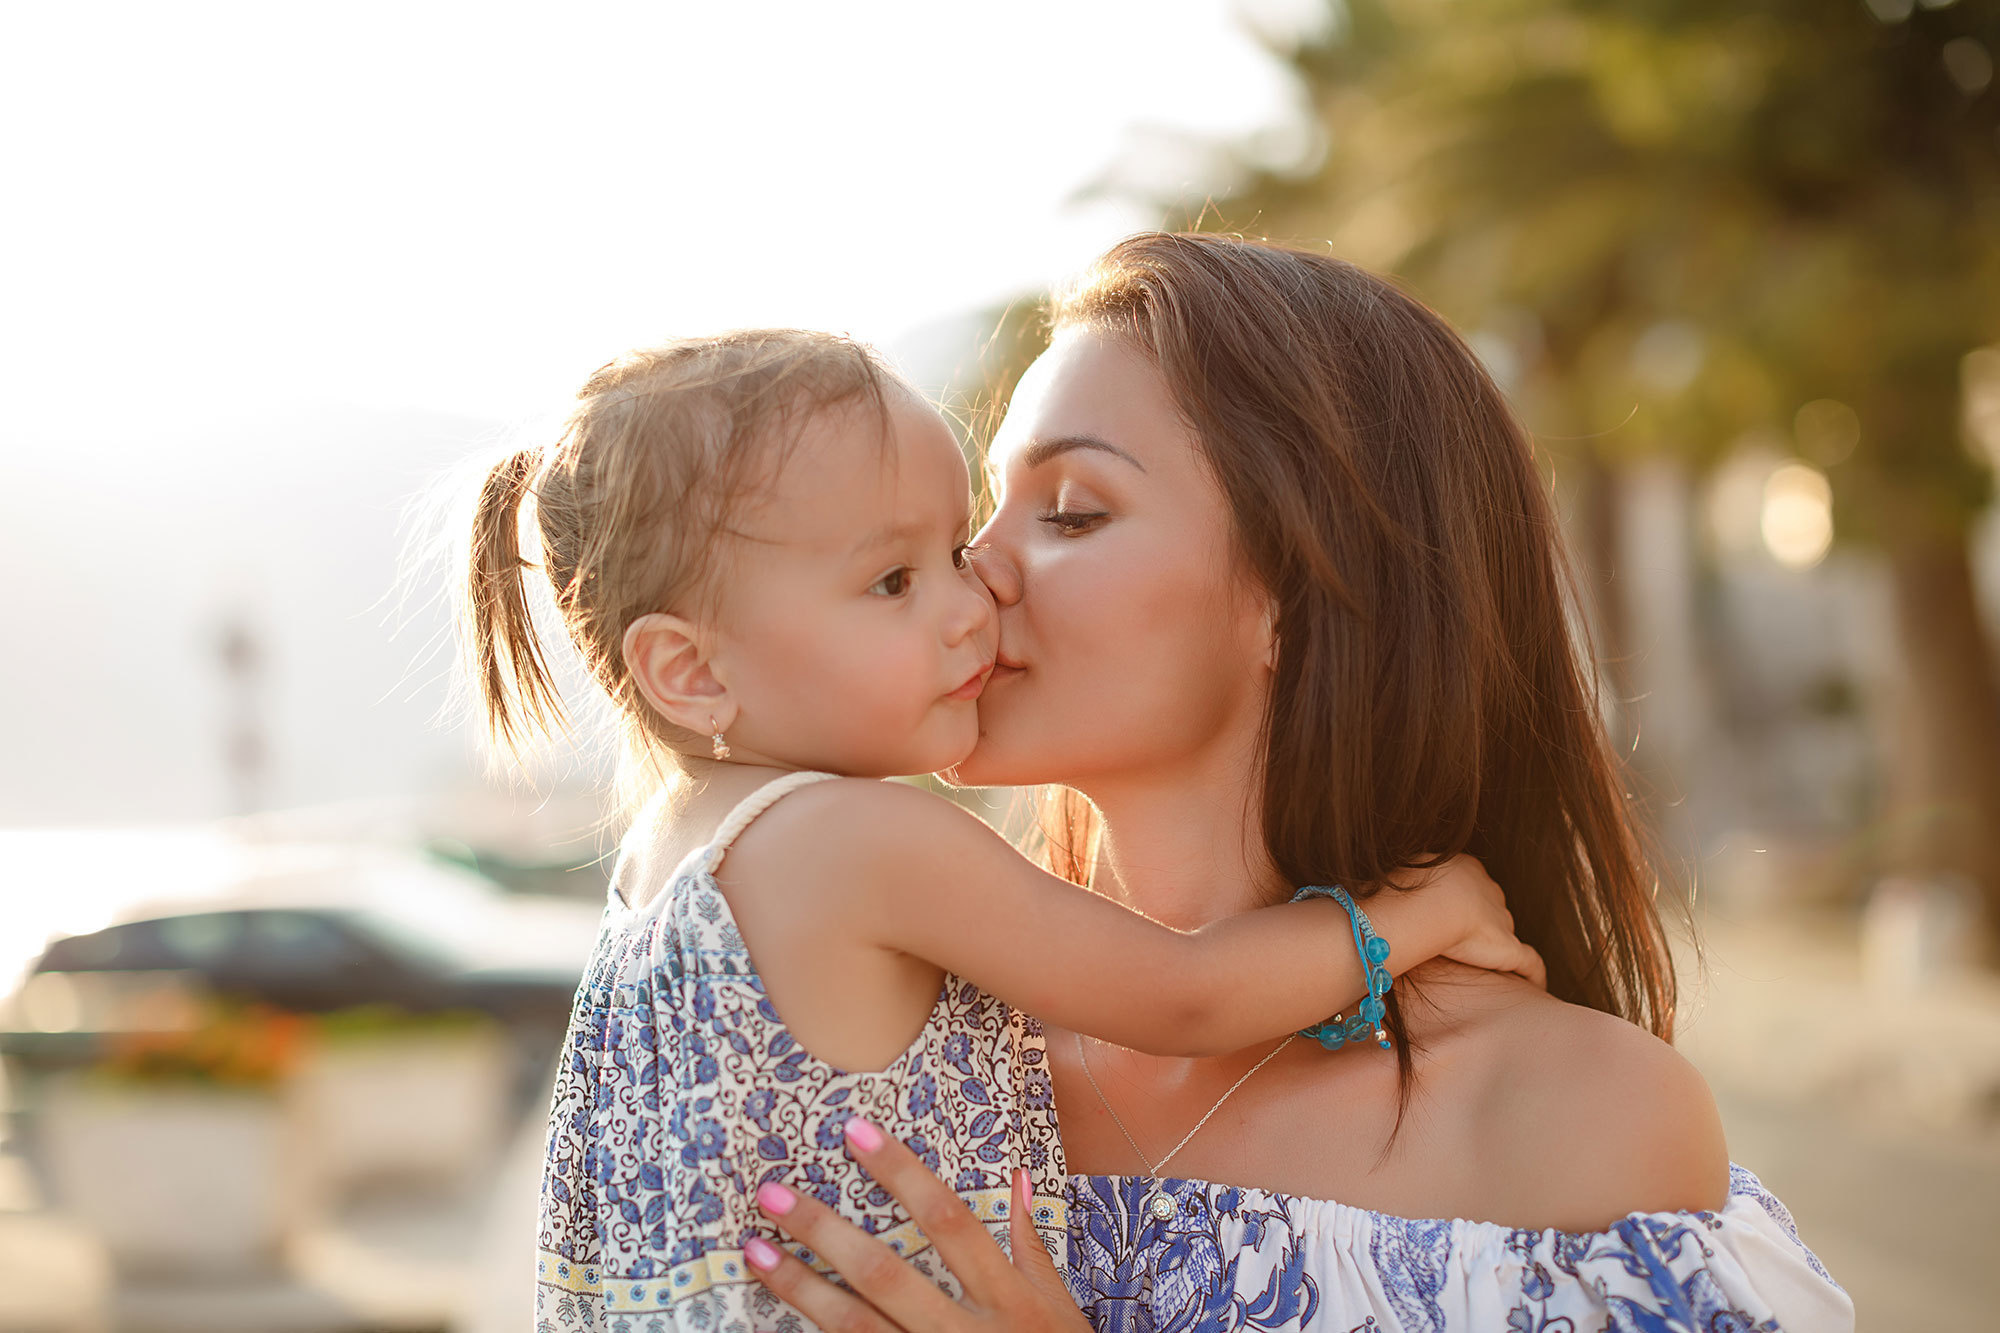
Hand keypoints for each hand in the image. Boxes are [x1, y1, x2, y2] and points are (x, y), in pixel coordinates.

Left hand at [746, 1116, 1088, 1331]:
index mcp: (1008, 1297)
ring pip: (855, 1326)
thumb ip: (1031, 1243)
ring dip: (799, 1287)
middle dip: (824, 1231)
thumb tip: (1017, 1178)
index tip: (854, 1131)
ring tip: (755, 1251)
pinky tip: (772, 1322)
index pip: (948, 1220)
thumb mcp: (1058, 1306)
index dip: (901, 1173)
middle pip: (886, 1274)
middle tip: (772, 1194)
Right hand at [1384, 853, 1546, 989]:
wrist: (1429, 905)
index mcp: (1466, 869)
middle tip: (1464, 941)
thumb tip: (1386, 891)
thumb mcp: (1403, 874)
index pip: (1471, 885)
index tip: (1447, 915)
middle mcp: (1489, 889)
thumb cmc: (1407, 888)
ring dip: (1497, 946)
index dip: (1461, 900)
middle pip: (1490, 906)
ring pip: (1504, 932)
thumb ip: (1407, 883)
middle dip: (1481, 921)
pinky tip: (1534, 986)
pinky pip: (1529, 962)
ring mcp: (1502, 919)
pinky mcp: (1509, 948)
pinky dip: (1533, 973)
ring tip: (1490, 965)